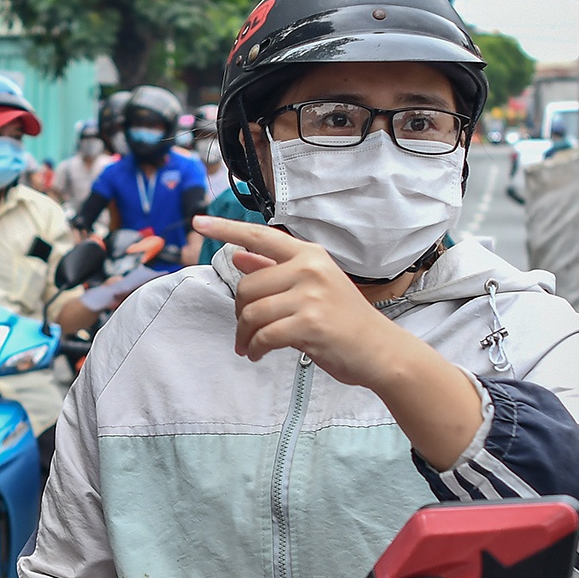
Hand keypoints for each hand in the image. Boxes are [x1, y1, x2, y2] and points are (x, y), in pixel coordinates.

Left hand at [195, 215, 398, 387]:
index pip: (260, 236)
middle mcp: (309, 268)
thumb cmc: (344, 319)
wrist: (379, 350)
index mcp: (309, 254)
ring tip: (249, 347)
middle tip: (245, 331)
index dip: (226, 229)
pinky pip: (264, 335)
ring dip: (244, 336)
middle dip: (239, 314)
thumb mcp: (312, 286)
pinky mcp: (311, 323)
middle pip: (247, 286)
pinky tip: (259, 354)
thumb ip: (275, 270)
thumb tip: (238, 255)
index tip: (198, 222)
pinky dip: (255, 349)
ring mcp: (311, 295)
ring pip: (251, 312)